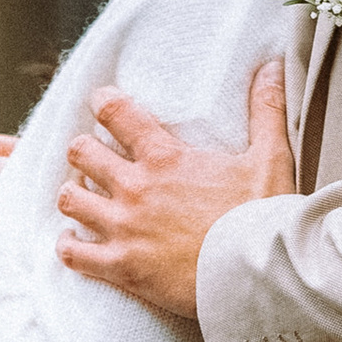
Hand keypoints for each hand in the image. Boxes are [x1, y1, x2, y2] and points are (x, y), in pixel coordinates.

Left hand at [56, 62, 293, 316]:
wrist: (256, 275)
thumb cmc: (262, 218)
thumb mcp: (270, 158)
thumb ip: (266, 110)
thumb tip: (272, 66)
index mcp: (165, 158)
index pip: (117, 113)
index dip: (103, 103)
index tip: (100, 102)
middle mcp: (136, 188)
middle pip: (82, 153)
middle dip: (83, 152)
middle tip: (91, 158)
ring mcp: (124, 228)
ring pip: (70, 199)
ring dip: (74, 195)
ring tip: (82, 197)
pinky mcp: (121, 267)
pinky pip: (73, 253)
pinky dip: (69, 246)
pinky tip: (73, 243)